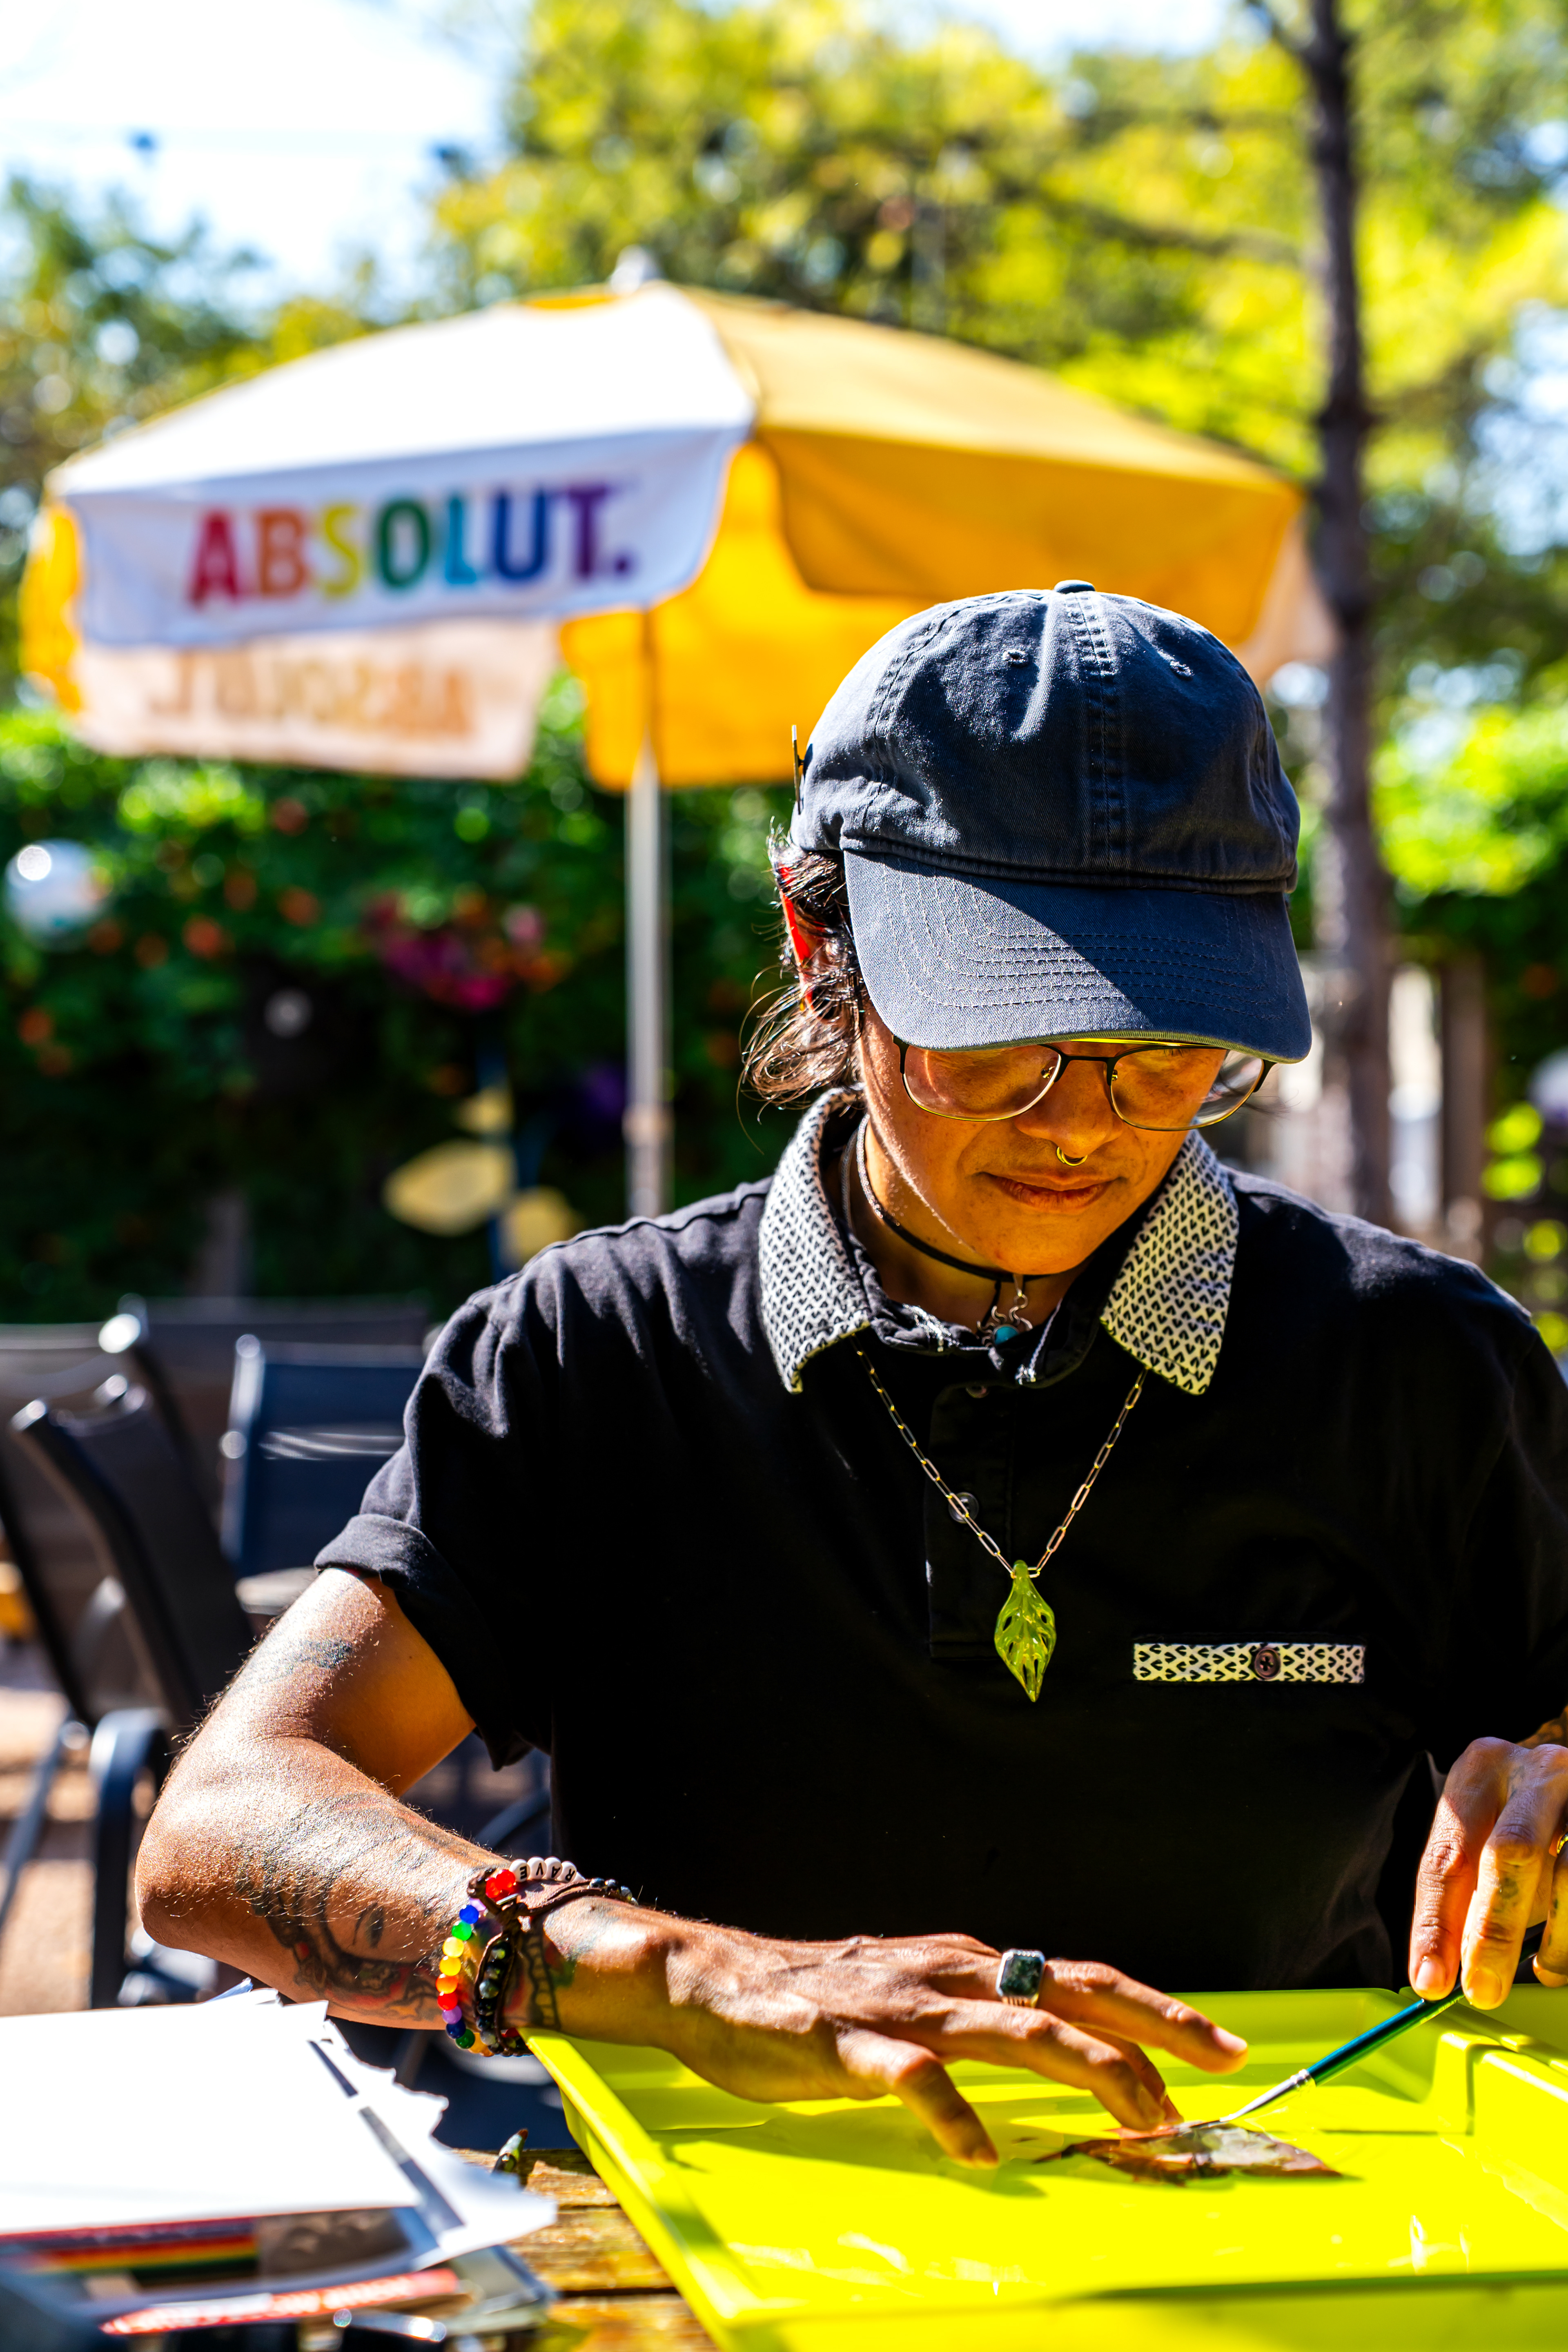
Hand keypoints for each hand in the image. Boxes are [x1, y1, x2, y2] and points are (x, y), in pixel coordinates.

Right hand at [539, 1905, 1247, 2167]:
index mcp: (971, 1965)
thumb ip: (984, 2010)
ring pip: (1015, 2026)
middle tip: (1211, 2081)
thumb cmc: (826, 1997)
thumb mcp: (922, 1993)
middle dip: (1152, 2035)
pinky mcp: (852, 2042)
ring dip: (1086, 2068)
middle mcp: (951, 1974)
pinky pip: (916, 2079)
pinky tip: (981, 2154)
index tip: (1224, 2048)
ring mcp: (904, 2007)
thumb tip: (1064, 2036)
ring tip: (1138, 2116)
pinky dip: (956, 2116)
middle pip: (1072, 1997)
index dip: (1157, 2013)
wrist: (718, 1981)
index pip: (1083, 1981)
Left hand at [1410, 1736, 1567, 2006]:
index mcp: (1482, 1769)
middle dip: (1494, 1931)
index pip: (1448, 1854)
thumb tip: (1437, 1975)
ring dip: (1554, 1941)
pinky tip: (1563, 1951)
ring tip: (1543, 1969)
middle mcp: (1537, 1770)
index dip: (1436, 1923)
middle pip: (1510, 1851)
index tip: (1432, 1980)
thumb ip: (1462, 1897)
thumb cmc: (1523, 1822)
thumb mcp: (1483, 1843)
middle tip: (1483, 1990)